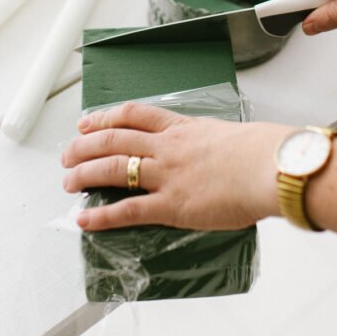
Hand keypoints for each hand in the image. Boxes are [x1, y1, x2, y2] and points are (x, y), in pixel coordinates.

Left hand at [61, 101, 285, 231]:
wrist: (269, 166)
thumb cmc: (260, 152)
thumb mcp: (228, 135)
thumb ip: (209, 142)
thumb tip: (213, 152)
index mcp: (181, 128)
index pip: (133, 115)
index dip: (105, 118)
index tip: (88, 123)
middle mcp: (167, 147)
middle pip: (114, 139)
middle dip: (85, 146)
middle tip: (67, 154)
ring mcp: (166, 175)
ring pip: (113, 169)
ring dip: (84, 175)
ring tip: (67, 182)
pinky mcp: (172, 205)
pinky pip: (128, 210)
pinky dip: (102, 216)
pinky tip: (84, 220)